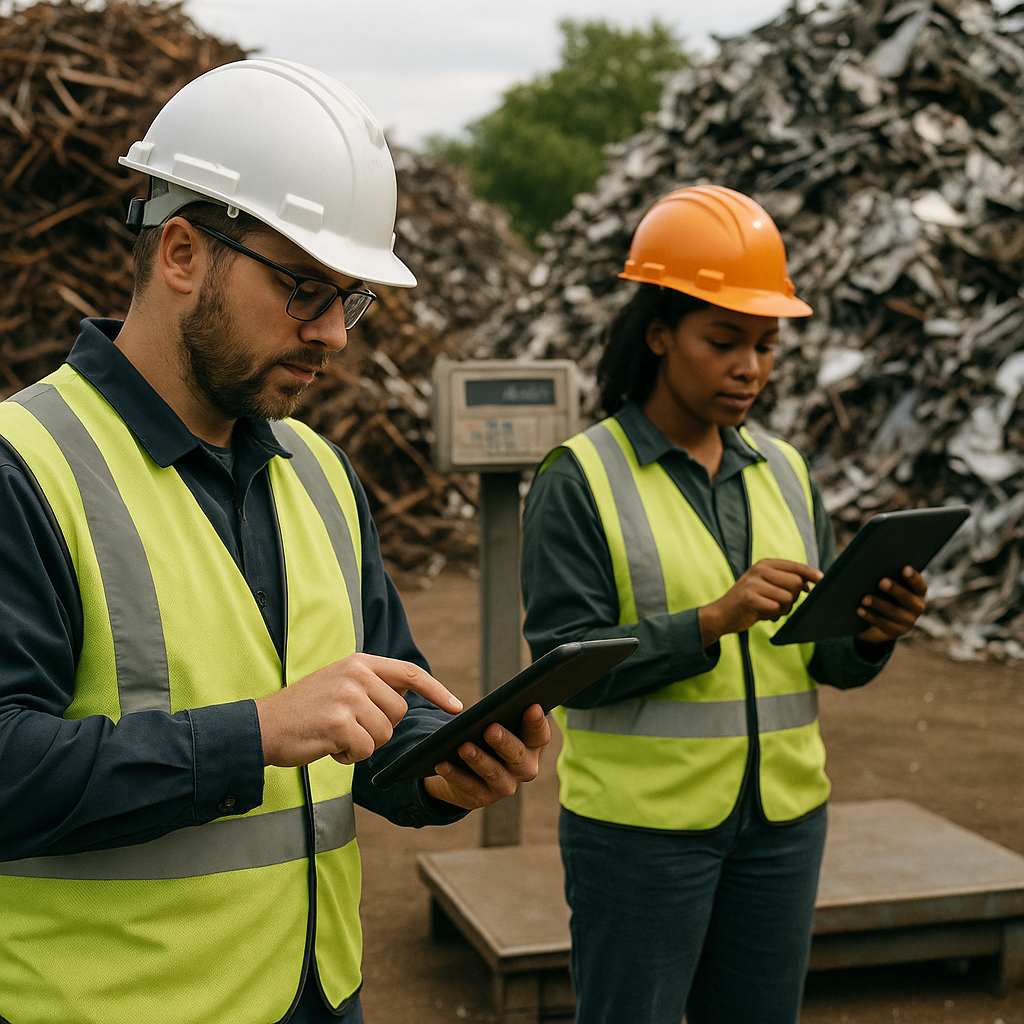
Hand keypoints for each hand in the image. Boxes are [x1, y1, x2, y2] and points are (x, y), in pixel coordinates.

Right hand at [256, 653, 462, 767]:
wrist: (262, 726)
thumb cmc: (304, 711)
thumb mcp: (339, 684)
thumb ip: (371, 686)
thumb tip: (406, 699)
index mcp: (359, 663)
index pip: (410, 673)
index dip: (437, 690)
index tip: (456, 706)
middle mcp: (355, 674)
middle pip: (398, 713)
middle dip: (379, 729)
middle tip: (349, 728)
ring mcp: (347, 697)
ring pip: (383, 734)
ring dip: (363, 744)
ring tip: (335, 735)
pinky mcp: (338, 722)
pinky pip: (365, 749)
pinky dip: (350, 756)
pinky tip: (329, 746)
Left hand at [422, 703, 550, 810]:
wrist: (466, 769)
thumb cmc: (484, 738)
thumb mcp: (495, 726)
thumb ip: (498, 717)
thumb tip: (488, 707)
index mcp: (532, 746)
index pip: (540, 735)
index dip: (537, 722)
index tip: (532, 706)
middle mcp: (524, 768)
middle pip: (518, 756)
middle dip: (504, 742)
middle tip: (490, 729)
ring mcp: (504, 786)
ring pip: (493, 773)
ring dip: (478, 760)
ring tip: (463, 747)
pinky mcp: (482, 798)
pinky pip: (468, 786)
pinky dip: (454, 775)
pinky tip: (442, 763)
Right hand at [699, 559, 822, 647]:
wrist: (721, 614)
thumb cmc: (749, 601)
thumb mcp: (765, 584)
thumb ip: (785, 581)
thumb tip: (810, 583)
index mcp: (765, 564)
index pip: (795, 566)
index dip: (810, 573)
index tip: (821, 579)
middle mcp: (759, 570)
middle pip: (796, 582)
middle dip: (794, 597)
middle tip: (780, 603)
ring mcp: (753, 583)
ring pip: (788, 597)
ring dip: (783, 609)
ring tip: (770, 609)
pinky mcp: (750, 598)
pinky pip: (776, 608)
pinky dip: (773, 615)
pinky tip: (762, 614)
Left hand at [855, 565, 927, 645]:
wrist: (879, 620)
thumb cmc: (883, 594)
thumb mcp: (888, 587)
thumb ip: (888, 577)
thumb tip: (873, 566)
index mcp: (917, 593)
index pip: (920, 585)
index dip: (913, 578)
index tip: (905, 568)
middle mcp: (916, 608)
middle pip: (908, 599)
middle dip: (894, 590)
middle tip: (881, 581)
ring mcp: (907, 622)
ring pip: (894, 612)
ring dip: (879, 604)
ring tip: (865, 598)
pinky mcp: (894, 632)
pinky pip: (882, 624)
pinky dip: (870, 616)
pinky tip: (859, 610)